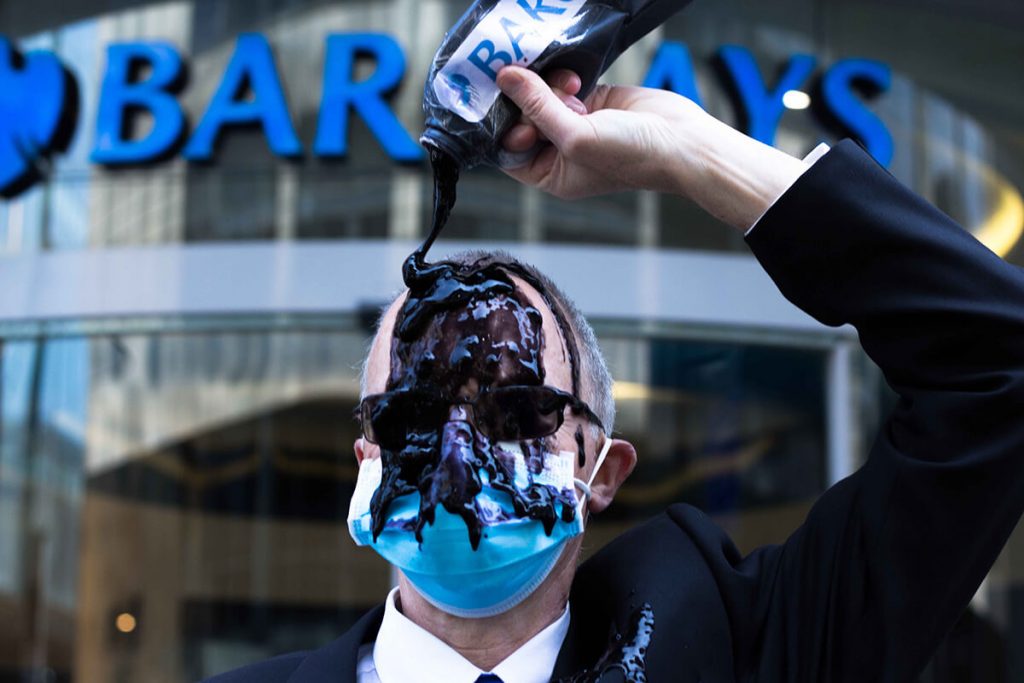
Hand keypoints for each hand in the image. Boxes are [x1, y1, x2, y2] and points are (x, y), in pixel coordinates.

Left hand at [496, 66, 810, 230]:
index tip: (493, 98)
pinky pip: (561, 83)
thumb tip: (506, 79)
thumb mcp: (576, 136)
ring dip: (547, 87)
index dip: (499, 124)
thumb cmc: (633, 156)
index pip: (507, 147)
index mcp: (549, 173)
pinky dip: (563, 78)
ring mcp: (573, 123)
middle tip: (531, 85)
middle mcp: (558, 150)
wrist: (681, 141)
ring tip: (569, 87)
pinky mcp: (590, 101)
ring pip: (540, 97)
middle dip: (526, 101)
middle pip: (521, 118)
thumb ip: (539, 107)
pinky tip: (577, 80)